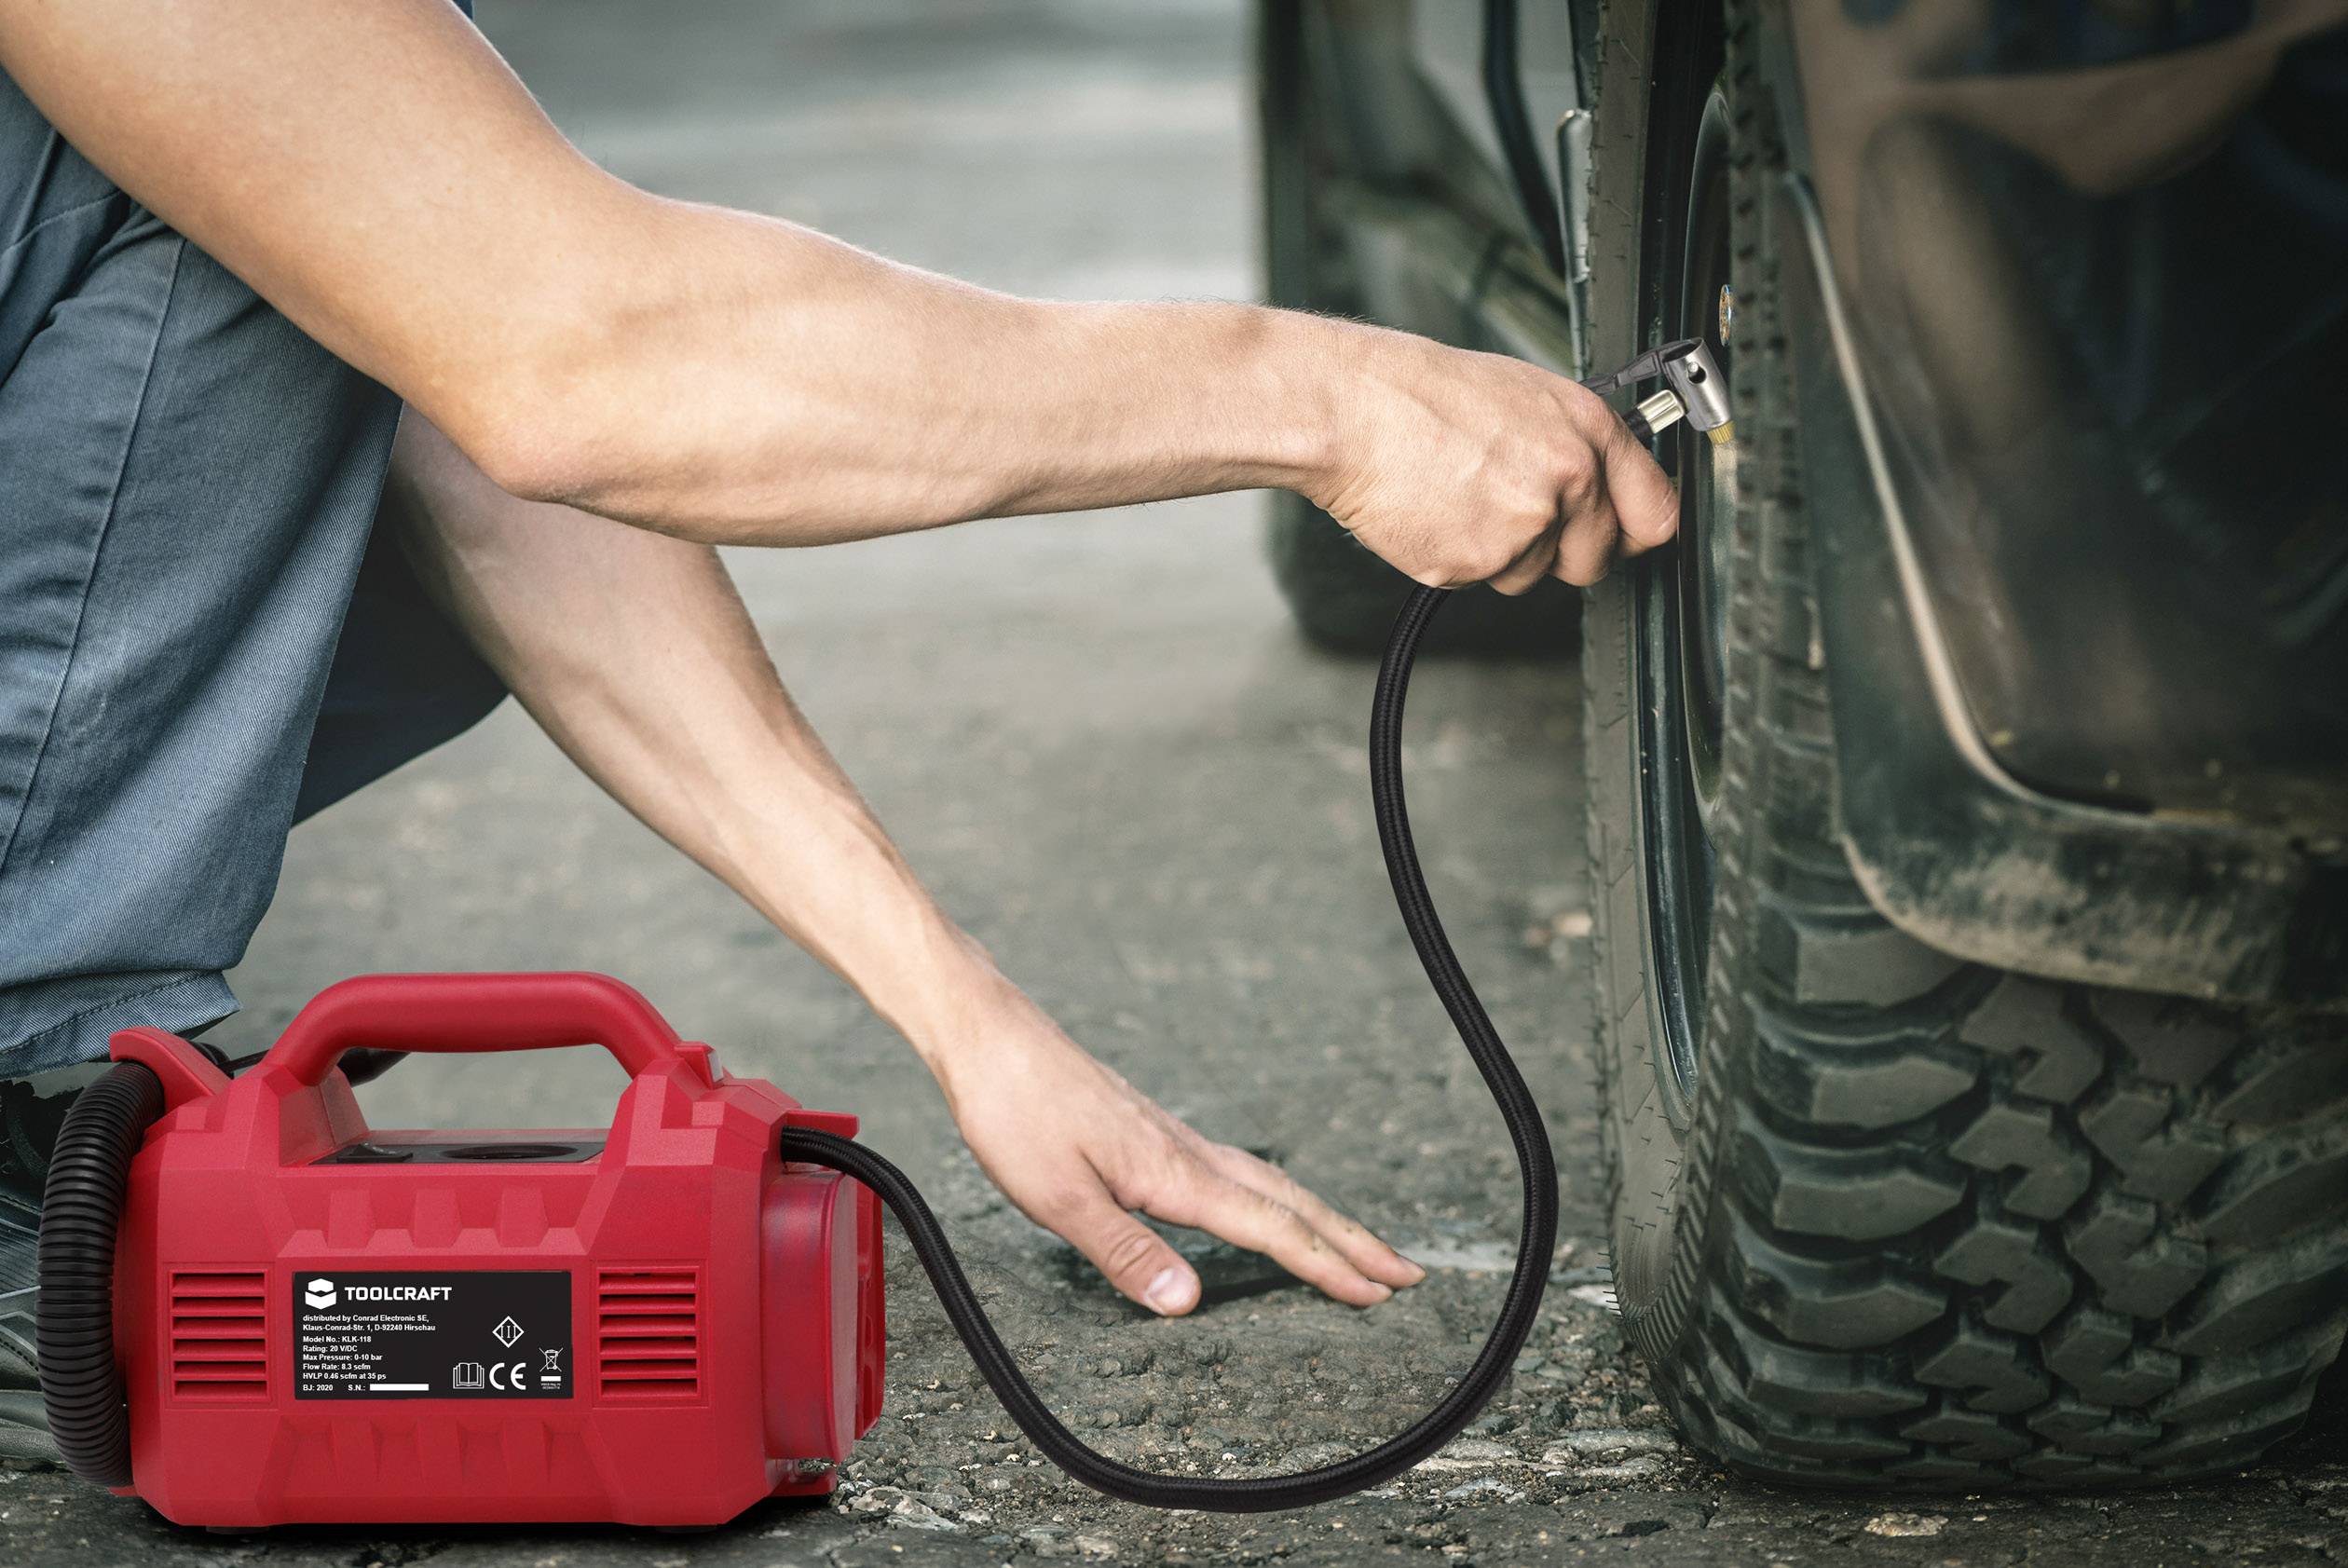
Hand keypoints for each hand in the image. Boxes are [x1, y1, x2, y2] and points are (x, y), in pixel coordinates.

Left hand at [930, 985, 1424, 1314]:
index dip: (1327, 1266)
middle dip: (1350, 1240)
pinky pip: (1234, 1170)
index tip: (1378, 1294)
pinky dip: (1272, 1196)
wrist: (988, 1035)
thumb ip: (1125, 1253)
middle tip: (1404, 1272)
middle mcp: (1186, 1152)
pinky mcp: (1149, 1131)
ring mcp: (1171, 1137)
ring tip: (1354, 1245)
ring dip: (1318, 1217)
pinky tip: (1261, 1204)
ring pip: (1266, 1182)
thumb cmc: (1014, 1111)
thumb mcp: (1056, 1197)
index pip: (1270, 1228)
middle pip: (1289, 1201)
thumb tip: (1190, 1304)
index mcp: (1174, 1174)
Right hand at [1307, 323, 1679, 591]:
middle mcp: (1566, 481)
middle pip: (1594, 560)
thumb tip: (1606, 488)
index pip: (1655, 511)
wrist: (1354, 411)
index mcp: (1587, 432)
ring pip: (1530, 575)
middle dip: (1561, 550)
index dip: (1637, 530)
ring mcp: (1523, 528)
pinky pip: (1480, 581)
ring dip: (1501, 553)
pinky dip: (1457, 558)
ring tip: (1460, 498)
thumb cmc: (1425, 395)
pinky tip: (1435, 512)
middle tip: (1514, 515)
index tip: (1627, 536)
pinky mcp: (1474, 564)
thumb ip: (1577, 445)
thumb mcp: (1526, 395)